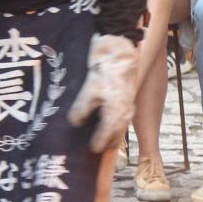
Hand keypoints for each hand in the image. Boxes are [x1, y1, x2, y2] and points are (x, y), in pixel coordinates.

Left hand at [68, 34, 138, 153]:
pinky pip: (119, 116)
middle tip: (91, 148)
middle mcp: (125, 114)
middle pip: (116, 137)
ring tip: (96, 135)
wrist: (120, 50)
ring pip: (119, 127)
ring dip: (109, 133)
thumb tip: (75, 123)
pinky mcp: (126, 97)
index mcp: (116, 116)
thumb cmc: (106, 71)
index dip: (96, 145)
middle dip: (105, 143)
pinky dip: (111, 121)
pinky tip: (100, 117)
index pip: (105, 139)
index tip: (88, 151)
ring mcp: (127, 105)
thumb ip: (82, 110)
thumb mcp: (89, 91)